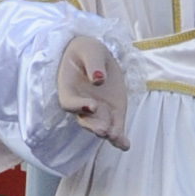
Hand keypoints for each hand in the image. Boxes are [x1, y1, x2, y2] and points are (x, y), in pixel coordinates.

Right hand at [56, 35, 128, 150]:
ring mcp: (97, 111)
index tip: (92, 105)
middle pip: (84, 120)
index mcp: (69, 88)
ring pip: (99, 126)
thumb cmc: (87, 50)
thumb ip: (94, 63)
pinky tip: (125, 145)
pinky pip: (114, 127)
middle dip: (94, 126)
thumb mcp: (91, 50)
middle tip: (103, 130)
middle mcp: (81, 104)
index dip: (78, 106)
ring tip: (116, 138)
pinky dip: (119, 138)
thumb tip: (99, 80)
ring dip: (108, 133)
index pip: (69, 102)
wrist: (96, 56)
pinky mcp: (112, 113)